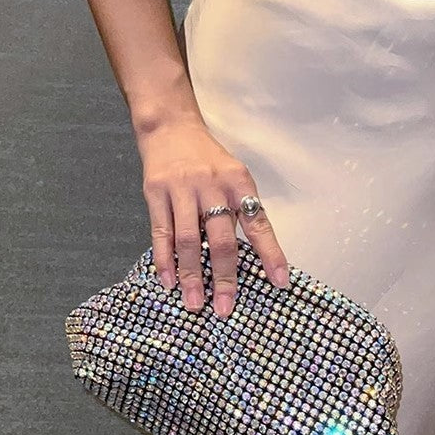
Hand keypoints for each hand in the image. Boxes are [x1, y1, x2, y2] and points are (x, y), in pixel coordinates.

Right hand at [136, 115, 289, 317]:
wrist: (170, 127)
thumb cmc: (207, 158)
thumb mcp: (233, 174)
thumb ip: (241, 209)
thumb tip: (254, 256)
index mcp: (238, 181)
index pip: (258, 223)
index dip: (271, 254)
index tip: (280, 282)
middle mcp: (211, 185)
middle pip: (221, 238)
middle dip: (225, 276)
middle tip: (225, 307)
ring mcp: (182, 189)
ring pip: (188, 240)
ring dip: (192, 275)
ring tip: (195, 303)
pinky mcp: (155, 192)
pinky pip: (161, 232)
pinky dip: (164, 259)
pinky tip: (168, 281)